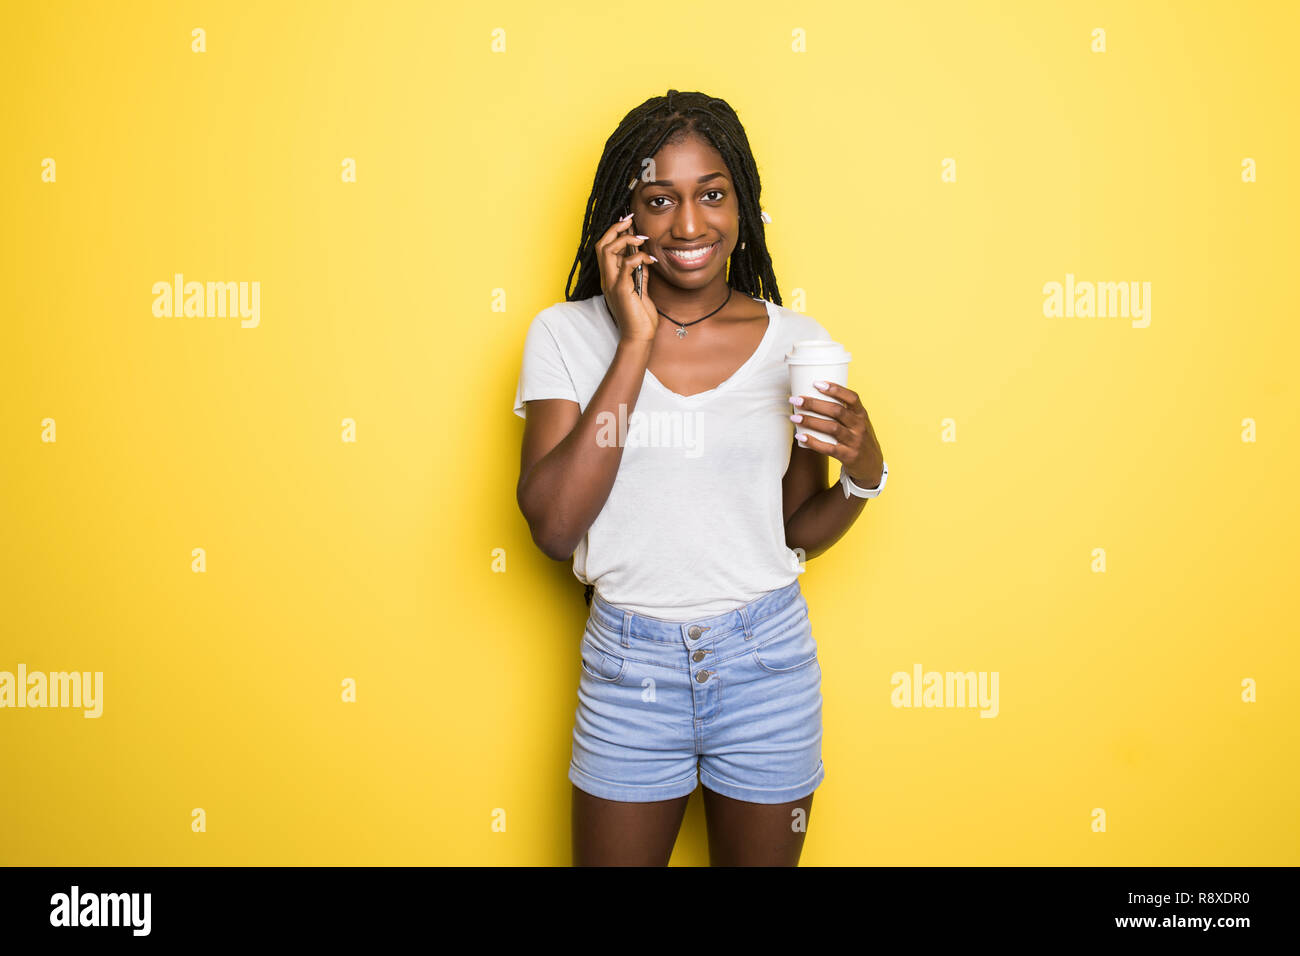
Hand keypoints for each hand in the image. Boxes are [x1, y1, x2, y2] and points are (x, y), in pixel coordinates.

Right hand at [596, 214, 658, 344]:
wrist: (639, 336)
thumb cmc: (640, 315)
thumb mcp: (640, 288)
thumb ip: (639, 273)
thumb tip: (643, 257)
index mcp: (609, 278)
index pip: (605, 248)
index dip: (614, 232)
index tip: (628, 223)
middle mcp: (607, 279)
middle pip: (602, 245)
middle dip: (616, 229)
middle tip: (631, 222)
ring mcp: (612, 284)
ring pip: (608, 251)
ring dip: (626, 240)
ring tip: (642, 240)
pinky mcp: (621, 290)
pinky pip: (626, 266)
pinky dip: (639, 258)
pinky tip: (650, 260)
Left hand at [789, 381, 883, 486]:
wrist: (871, 465)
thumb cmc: (858, 438)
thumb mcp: (857, 422)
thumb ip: (842, 411)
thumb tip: (813, 396)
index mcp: (862, 414)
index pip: (852, 397)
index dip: (835, 389)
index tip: (816, 383)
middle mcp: (860, 426)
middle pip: (836, 411)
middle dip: (814, 404)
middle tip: (796, 400)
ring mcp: (855, 441)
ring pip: (831, 428)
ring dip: (811, 421)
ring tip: (794, 417)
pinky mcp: (848, 456)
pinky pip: (829, 448)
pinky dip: (813, 442)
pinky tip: (801, 437)